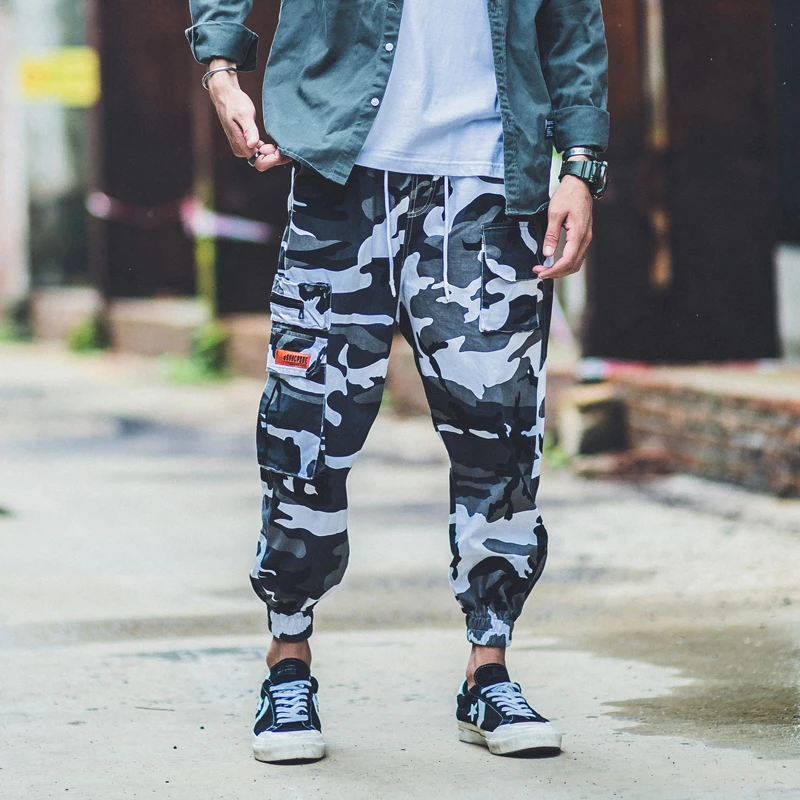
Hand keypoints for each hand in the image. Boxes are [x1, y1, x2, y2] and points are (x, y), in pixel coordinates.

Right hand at [206, 59, 290, 171]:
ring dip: (275, 154)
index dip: (272, 160)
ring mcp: (245, 147)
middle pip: (262, 162)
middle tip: (287, 147)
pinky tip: (278, 144)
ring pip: (263, 157)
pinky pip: (261, 151)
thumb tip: (252, 144)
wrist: (226, 96)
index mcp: (240, 146)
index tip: (282, 151)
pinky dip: (271, 150)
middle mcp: (242, 150)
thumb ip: (249, 130)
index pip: (259, 162)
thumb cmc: (234, 103)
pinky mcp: (248, 143)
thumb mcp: (244, 115)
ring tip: (284, 145)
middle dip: (276, 158)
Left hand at [534, 160, 593, 279]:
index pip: (567, 261)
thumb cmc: (567, 195)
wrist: (580, 183)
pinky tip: (555, 262)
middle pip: (572, 266)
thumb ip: (551, 235)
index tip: (539, 271)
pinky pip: (577, 256)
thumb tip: (547, 254)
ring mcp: (586, 238)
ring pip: (576, 263)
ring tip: (546, 270)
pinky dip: (566, 263)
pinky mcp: (584, 236)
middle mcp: (585, 239)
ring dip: (561, 270)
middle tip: (539, 272)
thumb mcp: (555, 213)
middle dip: (556, 273)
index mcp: (578, 234)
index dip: (553, 270)